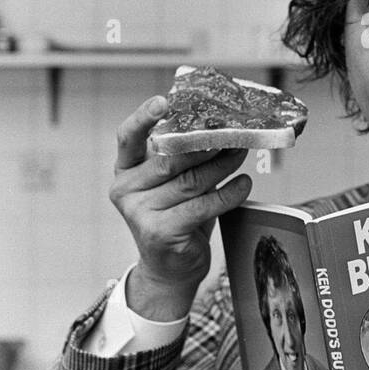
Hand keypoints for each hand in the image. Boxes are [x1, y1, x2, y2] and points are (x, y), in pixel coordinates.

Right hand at [109, 95, 251, 319]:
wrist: (170, 268)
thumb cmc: (177, 216)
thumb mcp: (175, 182)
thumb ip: (184, 157)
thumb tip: (220, 126)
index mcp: (125, 170)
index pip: (127, 137)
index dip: (144, 117)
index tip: (164, 101)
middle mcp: (126, 189)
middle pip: (171, 158)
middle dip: (206, 143)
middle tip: (233, 132)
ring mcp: (140, 212)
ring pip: (191, 180)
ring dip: (223, 165)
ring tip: (242, 154)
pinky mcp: (160, 232)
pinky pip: (203, 205)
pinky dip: (229, 193)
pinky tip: (243, 184)